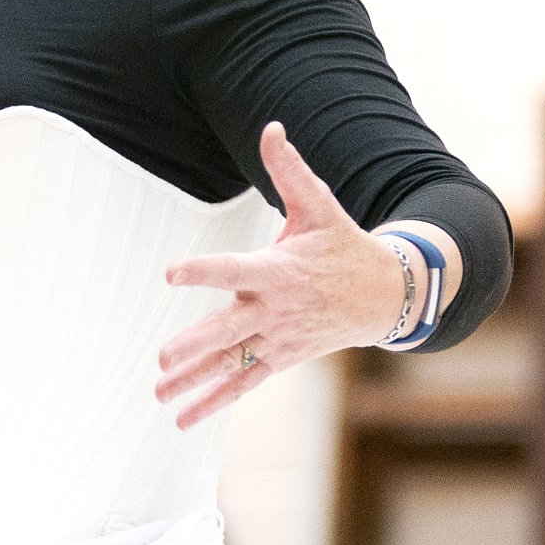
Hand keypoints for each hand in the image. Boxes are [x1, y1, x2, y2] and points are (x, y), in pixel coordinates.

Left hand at [155, 122, 410, 427]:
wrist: (384, 295)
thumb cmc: (342, 245)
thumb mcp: (319, 205)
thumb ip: (289, 170)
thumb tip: (271, 127)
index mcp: (278, 270)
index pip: (234, 270)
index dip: (202, 270)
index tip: (171, 273)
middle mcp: (275, 309)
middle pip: (230, 330)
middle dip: (197, 345)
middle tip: (163, 358)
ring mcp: (278, 339)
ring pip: (232, 364)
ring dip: (195, 381)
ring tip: (159, 393)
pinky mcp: (280, 358)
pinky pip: (243, 384)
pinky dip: (213, 402)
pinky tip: (182, 418)